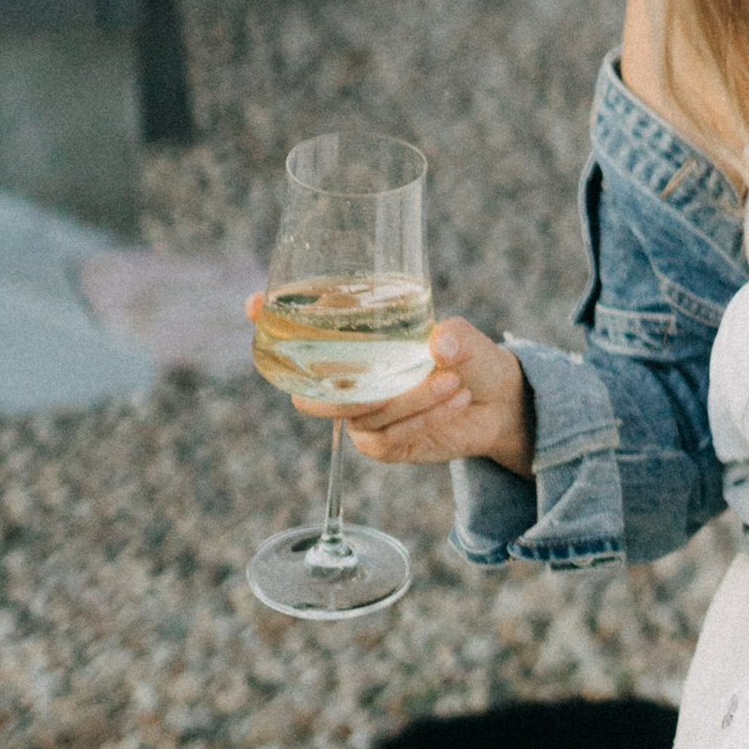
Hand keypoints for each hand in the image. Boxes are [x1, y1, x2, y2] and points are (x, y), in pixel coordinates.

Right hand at [243, 301, 533, 470]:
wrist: (496, 401)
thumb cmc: (467, 355)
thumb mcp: (466, 337)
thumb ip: (456, 337)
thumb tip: (440, 343)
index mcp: (358, 343)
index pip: (299, 333)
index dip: (268, 320)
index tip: (253, 305)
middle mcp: (348, 380)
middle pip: (308, 392)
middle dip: (338, 385)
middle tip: (389, 372)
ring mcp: (360, 415)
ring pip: (362, 413)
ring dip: (410, 397)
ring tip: (453, 380)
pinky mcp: (380, 444)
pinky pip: (386, 437)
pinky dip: (421, 418)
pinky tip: (453, 401)